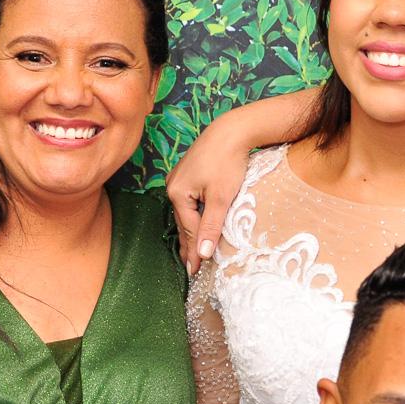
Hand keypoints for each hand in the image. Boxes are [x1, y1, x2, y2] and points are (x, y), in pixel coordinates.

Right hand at [166, 115, 253, 273]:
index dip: (193, 252)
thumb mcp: (222, 198)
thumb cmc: (228, 162)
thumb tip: (202, 254)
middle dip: (188, 245)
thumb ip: (211, 227)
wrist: (232, 130)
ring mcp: (179, 179)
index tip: (194, 272)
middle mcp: (172, 186)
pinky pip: (189, 202)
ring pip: (186, 212)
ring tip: (193, 252)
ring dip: (191, 231)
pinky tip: (197, 224)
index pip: (188, 229)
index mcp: (177, 193)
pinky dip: (194, 216)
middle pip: (183, 222)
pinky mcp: (188, 174)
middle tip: (191, 269)